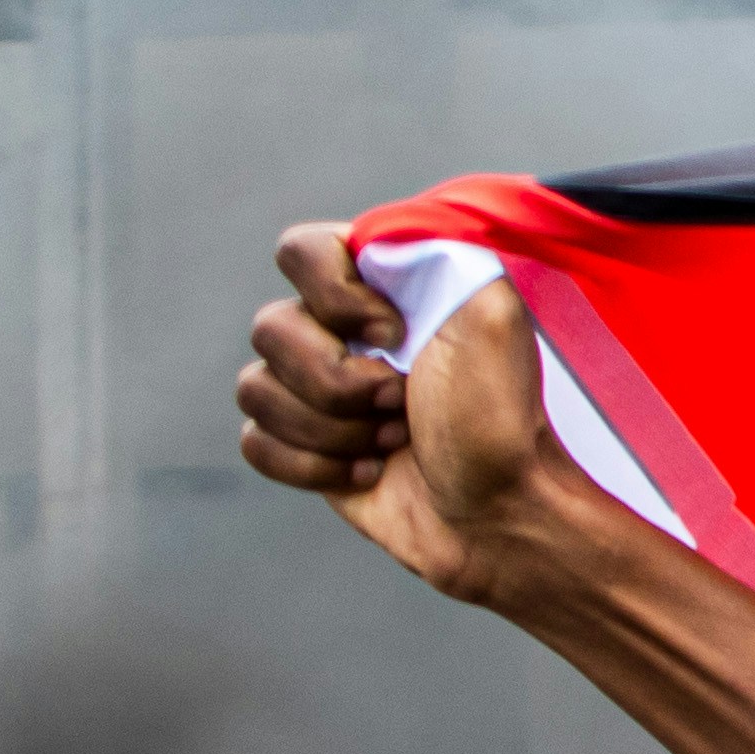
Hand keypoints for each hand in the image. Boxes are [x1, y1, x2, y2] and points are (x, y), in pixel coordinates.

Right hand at [233, 225, 593, 602]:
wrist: (498, 516)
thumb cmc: (500, 418)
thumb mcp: (490, 315)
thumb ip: (434, 252)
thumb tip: (371, 237)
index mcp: (384, 287)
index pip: (301, 251)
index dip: (335, 299)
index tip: (395, 335)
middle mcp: (342, 331)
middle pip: (269, 329)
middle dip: (340, 383)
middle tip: (404, 404)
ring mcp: (318, 389)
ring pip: (255, 389)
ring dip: (333, 429)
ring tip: (397, 441)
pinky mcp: (304, 444)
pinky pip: (254, 442)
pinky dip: (311, 466)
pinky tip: (370, 472)